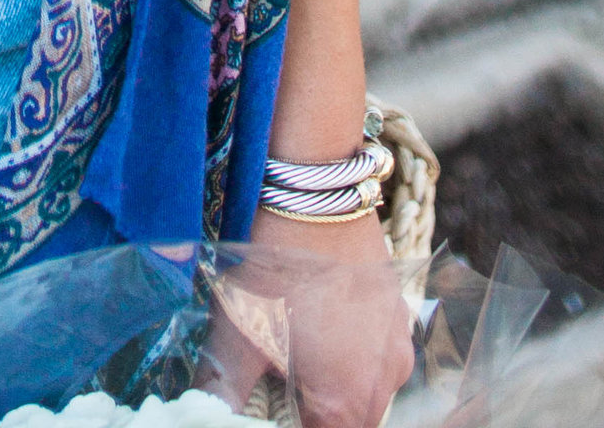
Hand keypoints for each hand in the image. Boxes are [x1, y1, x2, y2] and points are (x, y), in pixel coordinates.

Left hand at [206, 207, 413, 427]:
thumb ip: (221, 390)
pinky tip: (326, 329)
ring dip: (341, 390)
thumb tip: (201, 413)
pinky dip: (357, 358)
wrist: (317, 197)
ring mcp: (398, 348)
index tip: (276, 411)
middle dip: (320, 416)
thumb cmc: (274, 269)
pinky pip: (381, 357)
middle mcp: (383, 384)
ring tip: (302, 356)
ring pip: (370, 393)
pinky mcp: (401, 316)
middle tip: (284, 387)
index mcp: (346, 403)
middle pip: (353, 424)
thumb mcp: (236, 335)